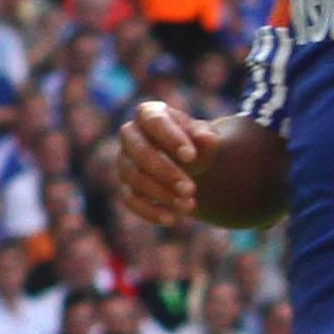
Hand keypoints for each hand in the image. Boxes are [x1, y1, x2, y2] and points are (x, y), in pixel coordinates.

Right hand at [115, 100, 209, 228]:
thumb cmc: (194, 144)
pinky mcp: (125, 185)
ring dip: (161, 194)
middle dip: (164, 171)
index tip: (191, 156)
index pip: (154, 122)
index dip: (170, 139)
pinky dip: (149, 211)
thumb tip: (208, 140)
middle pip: (139, 151)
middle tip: (190, 189)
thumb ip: (206, 139)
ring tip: (189, 206)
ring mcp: (124, 161)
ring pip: (134, 177)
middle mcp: (130, 135)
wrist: (188, 162)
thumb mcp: (205, 139)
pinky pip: (129, 199)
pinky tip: (171, 219)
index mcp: (149, 114)